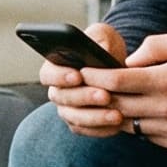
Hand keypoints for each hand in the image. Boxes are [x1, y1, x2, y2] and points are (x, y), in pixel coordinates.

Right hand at [43, 21, 131, 138]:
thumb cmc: (106, 48)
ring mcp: (67, 108)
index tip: (78, 76)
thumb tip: (99, 49)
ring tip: (117, 114)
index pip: (48, 74)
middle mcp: (58, 90)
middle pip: (62, 98)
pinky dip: (101, 130)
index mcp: (56, 67)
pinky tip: (117, 125)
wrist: (119, 69)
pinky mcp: (80, 123)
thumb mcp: (104, 35)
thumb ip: (99, 38)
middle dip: (84, 97)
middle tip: (105, 95)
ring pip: (74, 118)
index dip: (60, 76)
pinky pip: (86, 130)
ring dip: (95, 117)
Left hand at [80, 31, 166, 149]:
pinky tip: (132, 111)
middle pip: (116, 105)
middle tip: (84, 87)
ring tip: (104, 100)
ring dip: (113, 112)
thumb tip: (127, 61)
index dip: (94, 77)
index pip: (116, 82)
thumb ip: (153, 46)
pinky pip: (143, 134)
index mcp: (166, 81)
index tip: (82, 71)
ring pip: (126, 124)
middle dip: (97, 96)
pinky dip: (134, 123)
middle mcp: (166, 108)